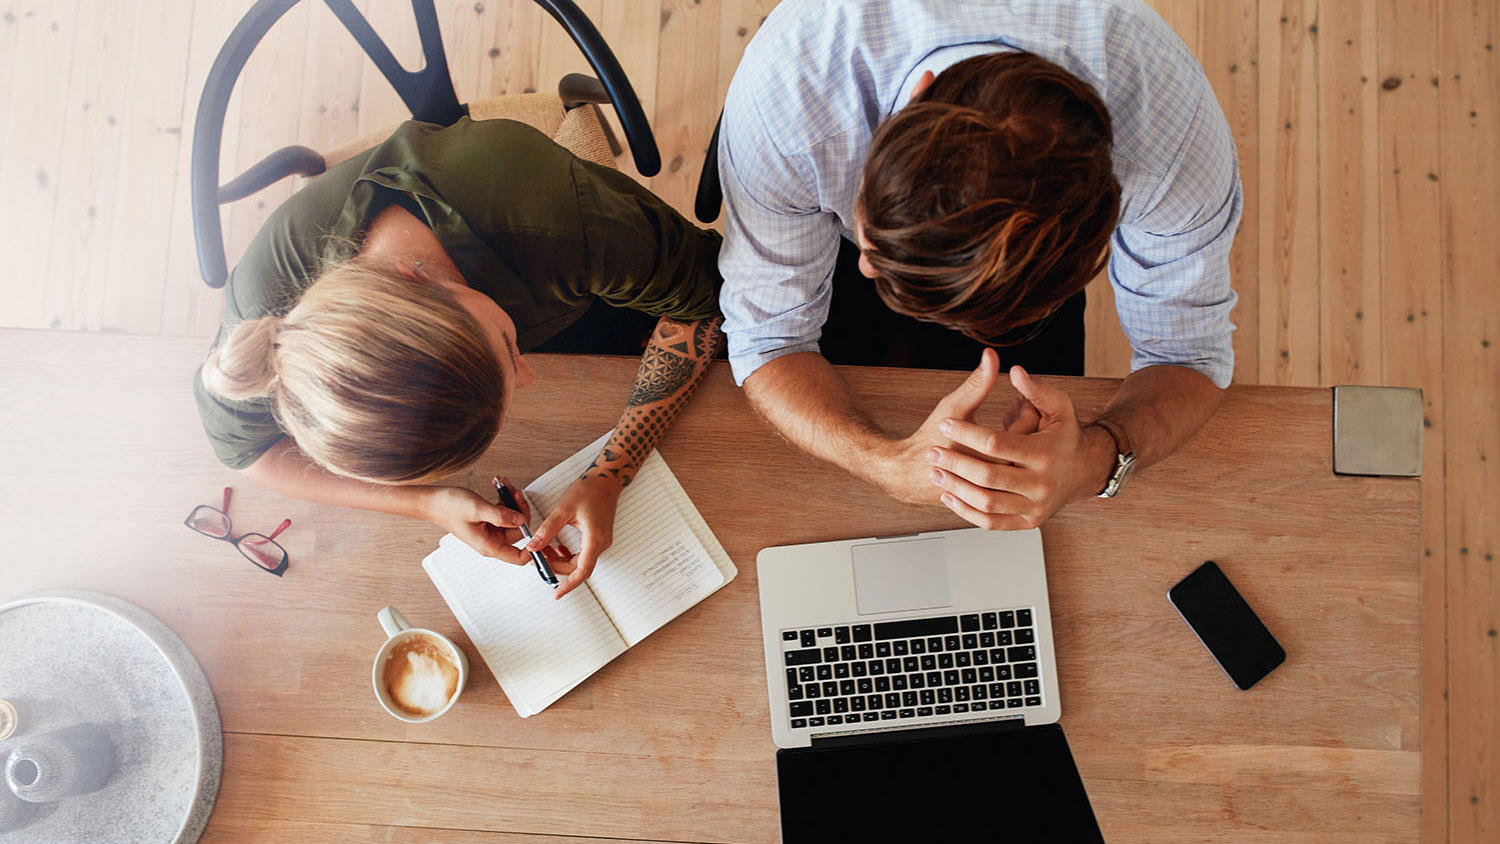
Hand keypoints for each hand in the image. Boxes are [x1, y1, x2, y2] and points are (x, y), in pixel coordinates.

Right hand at [424, 483, 568, 565]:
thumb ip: (500, 515)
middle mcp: (492, 540)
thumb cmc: (449, 506)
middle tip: (516, 493)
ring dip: (512, 500)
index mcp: (489, 545)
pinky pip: (505, 511)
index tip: (541, 533)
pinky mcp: (490, 519)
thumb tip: (521, 520)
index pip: (519, 558)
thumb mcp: (477, 509)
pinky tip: (499, 486)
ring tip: (505, 485)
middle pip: (520, 531)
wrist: (433, 500)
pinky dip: (505, 498)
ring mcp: (491, 529)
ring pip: (513, 518)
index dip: (533, 550)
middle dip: (520, 510)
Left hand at [525, 474, 624, 599]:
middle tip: (538, 560)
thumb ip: (547, 530)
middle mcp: (600, 543)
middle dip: (557, 567)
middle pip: (578, 567)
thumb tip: (534, 546)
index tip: (557, 594)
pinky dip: (568, 554)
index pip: (582, 571)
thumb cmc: (590, 490)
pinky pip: (582, 553)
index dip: (569, 585)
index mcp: (594, 539)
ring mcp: (600, 541)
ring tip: (544, 551)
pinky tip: (557, 548)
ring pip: (579, 561)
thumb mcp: (563, 509)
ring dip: (561, 560)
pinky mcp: (597, 538)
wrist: (605, 480)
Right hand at [878, 349, 1040, 503]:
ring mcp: (1000, 490)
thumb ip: (977, 383)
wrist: (910, 476)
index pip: (1028, 425)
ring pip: (1026, 461)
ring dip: (1023, 440)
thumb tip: (991, 355)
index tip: (1018, 399)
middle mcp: (1001, 477)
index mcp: (995, 454)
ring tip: (1010, 425)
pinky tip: (1002, 445)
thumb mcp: (953, 407)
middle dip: (1027, 422)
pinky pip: (1015, 475)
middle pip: (1032, 444)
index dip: (1027, 405)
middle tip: (1017, 409)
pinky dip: (1013, 456)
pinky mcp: (996, 496)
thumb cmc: (930, 437)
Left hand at [927, 366, 1114, 529]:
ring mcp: (1035, 506)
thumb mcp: (1058, 407)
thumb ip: (1035, 389)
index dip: (966, 432)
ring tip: (936, 472)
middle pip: (988, 475)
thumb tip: (1015, 370)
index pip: (996, 442)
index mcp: (1045, 454)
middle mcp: (1042, 484)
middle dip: (955, 463)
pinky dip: (966, 511)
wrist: (1083, 472)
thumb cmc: (1064, 436)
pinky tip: (950, 495)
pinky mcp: (1028, 522)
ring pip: (986, 502)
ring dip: (956, 488)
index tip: (946, 424)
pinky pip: (991, 522)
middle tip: (934, 452)